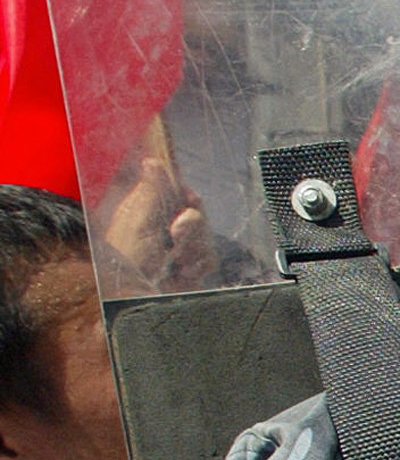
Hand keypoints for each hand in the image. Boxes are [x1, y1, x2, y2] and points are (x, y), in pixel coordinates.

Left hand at [103, 156, 214, 291]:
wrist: (137, 298)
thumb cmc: (130, 258)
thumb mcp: (137, 219)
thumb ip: (150, 190)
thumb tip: (153, 161)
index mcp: (145, 210)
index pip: (173, 190)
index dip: (183, 193)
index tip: (186, 199)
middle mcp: (162, 226)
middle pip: (194, 209)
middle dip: (191, 223)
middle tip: (175, 234)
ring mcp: (178, 248)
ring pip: (205, 233)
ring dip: (194, 246)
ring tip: (178, 261)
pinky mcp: (192, 267)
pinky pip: (211, 256)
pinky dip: (201, 263)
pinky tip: (186, 272)